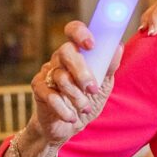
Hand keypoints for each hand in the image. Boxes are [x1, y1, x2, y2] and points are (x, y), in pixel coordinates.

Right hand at [29, 21, 122, 145]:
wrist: (69, 126)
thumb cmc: (88, 100)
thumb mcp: (104, 84)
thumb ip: (109, 66)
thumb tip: (118, 47)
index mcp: (77, 52)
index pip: (73, 30)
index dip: (80, 33)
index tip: (91, 45)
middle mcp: (60, 58)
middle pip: (65, 51)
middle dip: (81, 72)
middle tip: (92, 89)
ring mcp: (47, 72)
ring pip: (60, 76)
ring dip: (76, 96)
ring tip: (85, 108)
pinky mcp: (38, 89)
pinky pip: (50, 95)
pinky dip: (64, 109)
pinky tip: (71, 117)